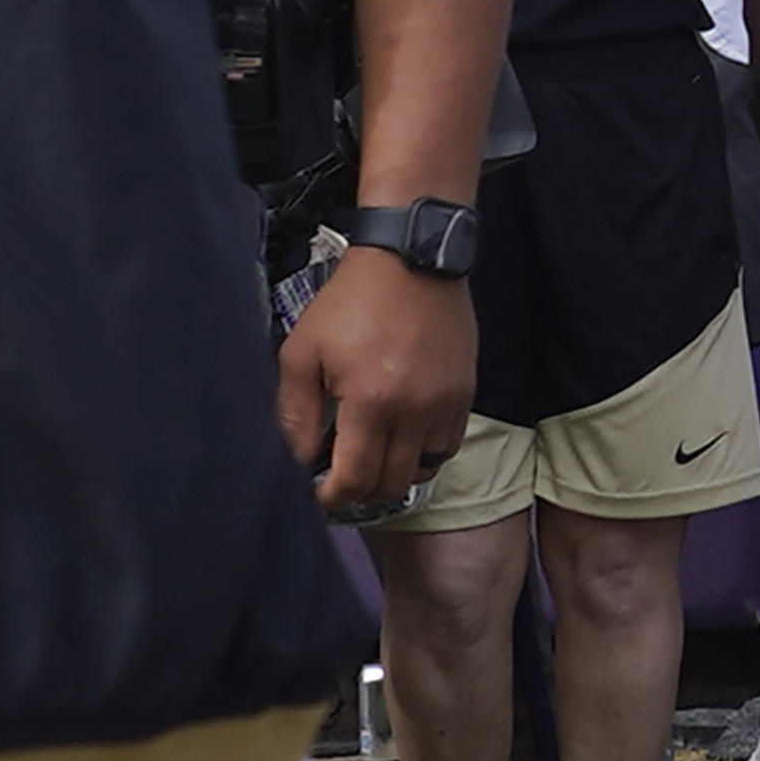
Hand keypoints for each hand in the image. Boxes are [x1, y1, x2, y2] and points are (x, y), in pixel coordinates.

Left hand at [278, 248, 477, 516]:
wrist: (411, 262)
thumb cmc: (350, 303)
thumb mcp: (302, 351)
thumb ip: (294, 411)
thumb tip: (296, 459)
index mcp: (371, 402)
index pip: (356, 479)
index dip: (332, 498)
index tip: (319, 495)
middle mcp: (416, 411)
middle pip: (391, 482)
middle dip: (361, 490)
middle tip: (341, 477)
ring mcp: (446, 403)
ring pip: (424, 469)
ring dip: (395, 474)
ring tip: (373, 458)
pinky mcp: (465, 392)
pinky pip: (449, 444)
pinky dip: (425, 453)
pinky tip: (404, 437)